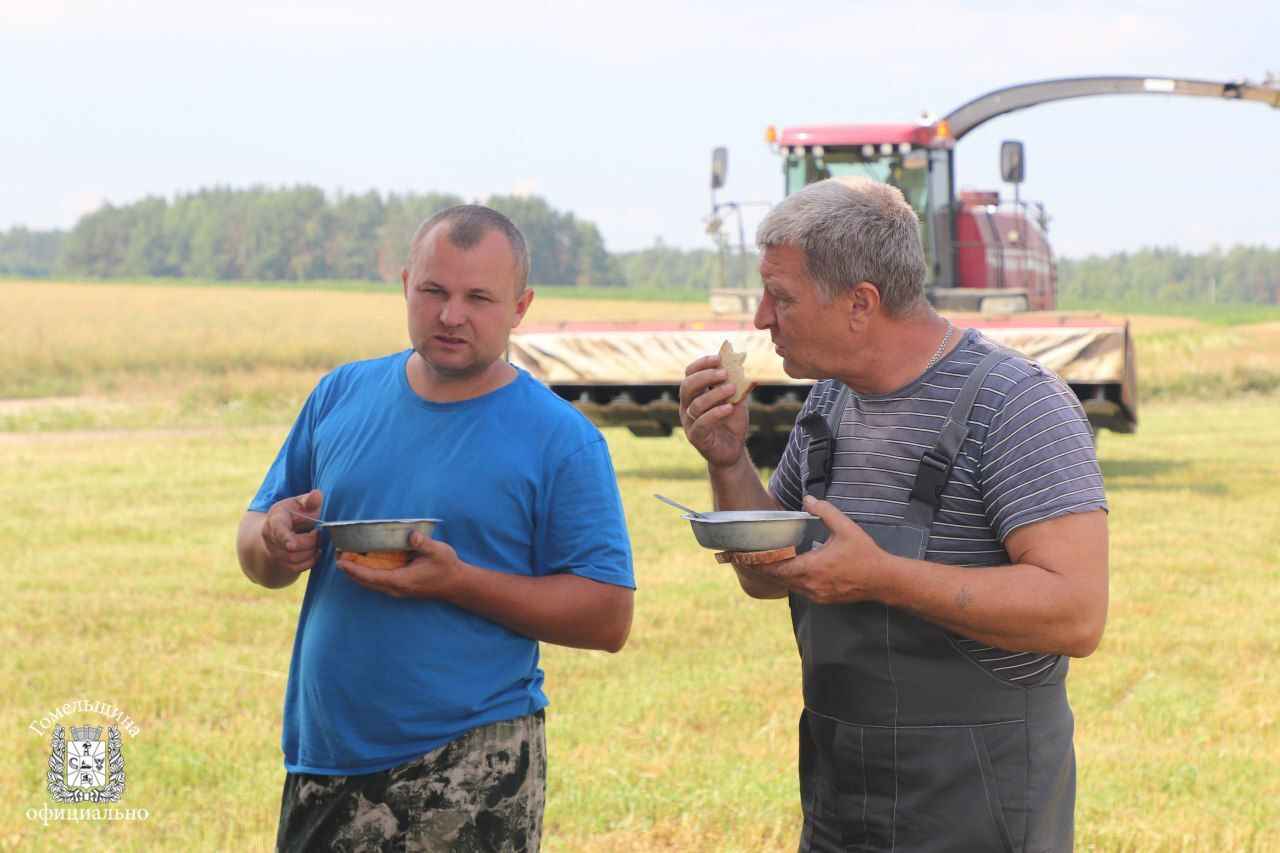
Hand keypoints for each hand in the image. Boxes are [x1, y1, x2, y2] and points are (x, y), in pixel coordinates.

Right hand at [261, 490, 323, 576]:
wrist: (279, 532)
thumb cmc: (292, 515)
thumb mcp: (298, 504)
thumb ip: (309, 500)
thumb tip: (317, 495)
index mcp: (274, 521)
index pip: (278, 531)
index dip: (285, 538)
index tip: (291, 545)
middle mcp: (270, 539)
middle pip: (292, 547)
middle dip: (310, 541)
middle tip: (318, 532)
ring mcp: (275, 554)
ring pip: (296, 559)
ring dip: (312, 551)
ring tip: (317, 540)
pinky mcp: (282, 565)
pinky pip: (298, 568)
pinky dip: (311, 560)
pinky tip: (316, 551)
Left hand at [337, 531, 464, 598]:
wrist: (456, 584)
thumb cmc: (447, 567)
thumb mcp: (438, 552)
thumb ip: (423, 543)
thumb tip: (411, 535)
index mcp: (401, 580)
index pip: (371, 577)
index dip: (354, 570)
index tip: (340, 562)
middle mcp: (396, 588)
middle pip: (366, 582)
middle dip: (350, 570)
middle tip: (337, 555)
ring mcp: (397, 589)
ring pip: (370, 583)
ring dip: (356, 572)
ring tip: (344, 558)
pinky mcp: (399, 587)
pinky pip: (377, 581)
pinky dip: (366, 573)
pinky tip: (362, 563)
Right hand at [679, 354, 749, 467]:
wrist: (733, 449)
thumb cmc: (732, 422)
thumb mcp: (736, 399)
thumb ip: (735, 384)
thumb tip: (739, 364)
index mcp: (694, 394)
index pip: (690, 373)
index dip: (702, 364)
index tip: (718, 358)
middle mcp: (687, 406)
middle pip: (687, 386)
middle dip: (705, 376)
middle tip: (724, 373)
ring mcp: (689, 422)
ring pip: (695, 404)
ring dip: (714, 394)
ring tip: (732, 389)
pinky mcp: (695, 437)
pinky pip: (701, 422)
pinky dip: (715, 413)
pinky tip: (729, 408)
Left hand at [740, 496, 893, 603]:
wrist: (883, 580)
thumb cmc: (865, 554)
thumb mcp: (846, 528)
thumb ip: (825, 511)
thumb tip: (808, 499)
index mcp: (813, 568)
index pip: (777, 568)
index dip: (758, 563)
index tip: (743, 557)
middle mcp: (811, 585)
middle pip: (777, 578)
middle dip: (761, 568)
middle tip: (745, 559)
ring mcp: (816, 594)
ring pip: (787, 586)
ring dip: (775, 575)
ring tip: (760, 563)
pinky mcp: (822, 598)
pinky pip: (798, 590)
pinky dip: (788, 580)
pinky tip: (784, 571)